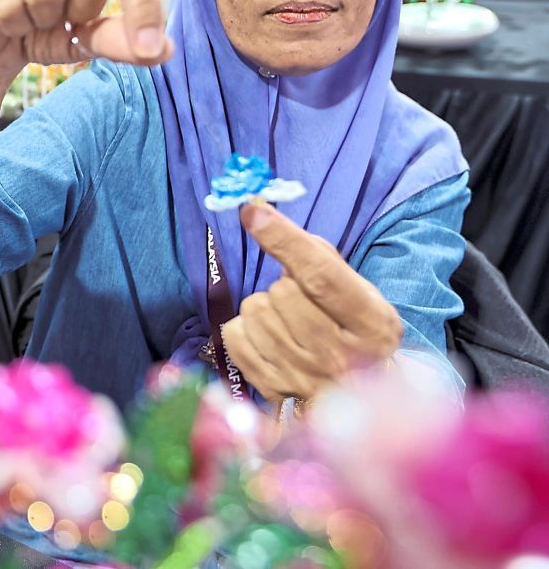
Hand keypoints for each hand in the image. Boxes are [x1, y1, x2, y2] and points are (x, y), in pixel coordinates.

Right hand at [0, 0, 172, 83]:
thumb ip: (122, 38)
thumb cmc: (48, 26)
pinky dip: (15, 29)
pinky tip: (8, 22)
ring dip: (45, 20)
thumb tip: (163, 51)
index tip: (152, 49)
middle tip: (66, 16)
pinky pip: (9, 8)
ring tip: (35, 18)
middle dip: (84, 7)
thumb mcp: (92, 35)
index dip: (144, 3)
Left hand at [221, 201, 403, 401]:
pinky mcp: (271, 389)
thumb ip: (322, 259)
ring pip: (255, 310)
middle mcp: (339, 357)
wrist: (360, 396)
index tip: (254, 210)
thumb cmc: (355, 332)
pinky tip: (269, 337)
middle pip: (281, 291)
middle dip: (285, 286)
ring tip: (288, 322)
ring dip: (265, 307)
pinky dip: (245, 329)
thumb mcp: (360, 294)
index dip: (284, 239)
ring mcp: (303, 378)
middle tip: (302, 301)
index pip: (321, 275)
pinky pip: (234, 335)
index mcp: (371, 325)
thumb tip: (268, 221)